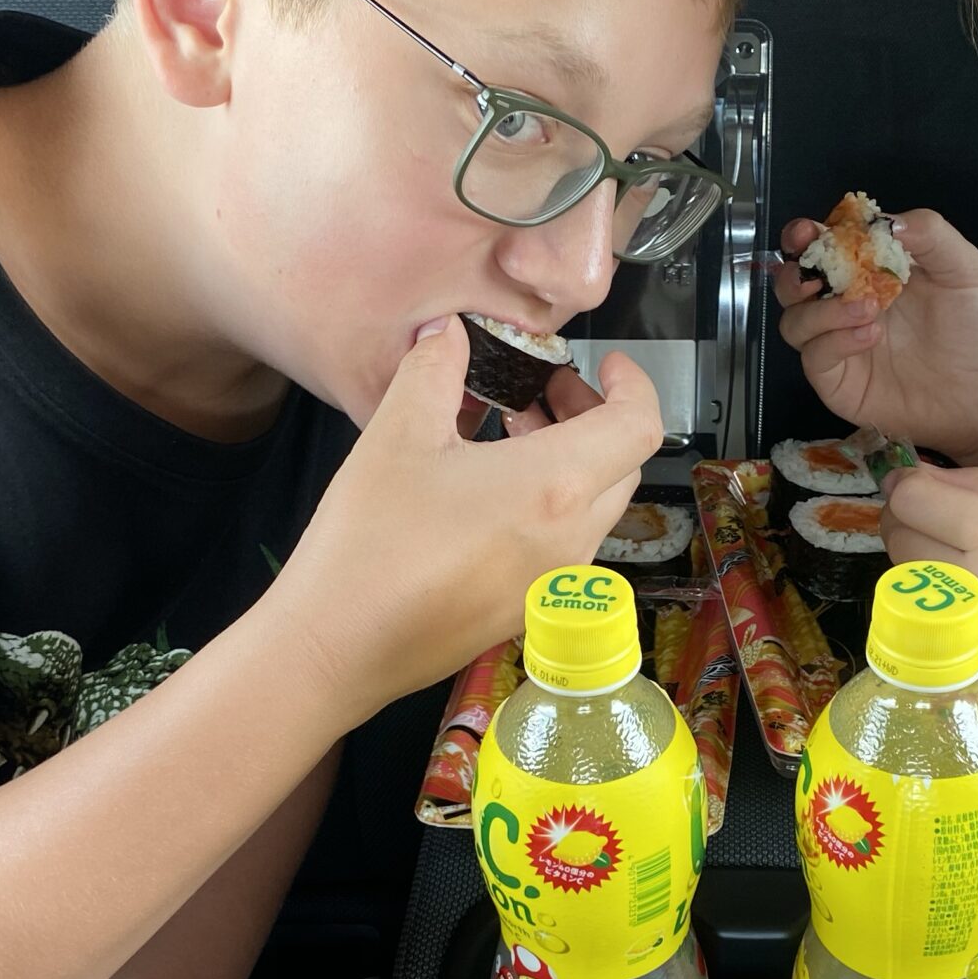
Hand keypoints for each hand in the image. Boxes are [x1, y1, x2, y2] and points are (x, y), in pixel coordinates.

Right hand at [274, 314, 662, 707]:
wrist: (338, 646)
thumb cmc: (370, 539)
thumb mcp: (397, 433)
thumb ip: (435, 369)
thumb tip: (449, 332)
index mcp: (555, 487)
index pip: (639, 426)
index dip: (636, 385)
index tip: (608, 363)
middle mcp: (572, 539)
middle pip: (622, 466)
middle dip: (596, 418)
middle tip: (544, 392)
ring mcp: (554, 582)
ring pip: (595, 507)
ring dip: (572, 461)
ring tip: (512, 433)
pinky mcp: (528, 610)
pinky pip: (565, 544)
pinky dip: (551, 504)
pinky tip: (489, 493)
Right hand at [772, 208, 977, 460]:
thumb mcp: (963, 268)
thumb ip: (929, 234)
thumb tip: (884, 220)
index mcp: (869, 272)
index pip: (822, 248)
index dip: (806, 237)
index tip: (811, 232)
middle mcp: (846, 307)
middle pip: (793, 286)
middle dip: (794, 274)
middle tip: (816, 274)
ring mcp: (840, 346)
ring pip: (795, 323)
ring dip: (821, 311)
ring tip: (868, 308)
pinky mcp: (841, 384)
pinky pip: (815, 358)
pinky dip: (834, 342)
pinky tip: (870, 335)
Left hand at [881, 464, 977, 739]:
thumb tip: (916, 474)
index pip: (912, 499)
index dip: (910, 486)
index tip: (920, 488)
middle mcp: (972, 587)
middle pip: (897, 535)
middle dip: (911, 521)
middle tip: (947, 529)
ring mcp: (955, 637)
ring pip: (899, 578)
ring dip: (917, 564)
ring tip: (965, 570)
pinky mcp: (949, 671)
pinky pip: (913, 619)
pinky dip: (928, 605)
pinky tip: (969, 609)